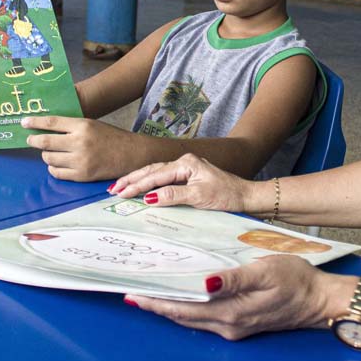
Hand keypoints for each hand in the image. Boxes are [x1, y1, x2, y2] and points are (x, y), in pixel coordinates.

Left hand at [23, 115, 135, 180]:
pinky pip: (56, 172)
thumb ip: (71, 127)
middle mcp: (80, 142)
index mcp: (83, 126)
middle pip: (45, 142)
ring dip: (47, 155)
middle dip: (34, 141)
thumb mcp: (92, 125)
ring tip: (53, 152)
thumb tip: (44, 128)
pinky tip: (59, 163)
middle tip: (31, 140)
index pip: (52, 123)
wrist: (132, 154)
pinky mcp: (82, 175)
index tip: (24, 123)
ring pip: (49, 158)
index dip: (35, 122)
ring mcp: (80, 161)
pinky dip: (54, 168)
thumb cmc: (111, 137)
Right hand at [110, 153, 249, 211]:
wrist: (246, 197)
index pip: (155, 175)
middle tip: (114, 189)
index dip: (137, 185)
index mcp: (186, 163)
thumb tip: (149, 197)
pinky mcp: (189, 177)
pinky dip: (151, 183)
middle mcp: (185, 163)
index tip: (120, 193)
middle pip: (152, 170)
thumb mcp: (199, 197)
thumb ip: (173, 196)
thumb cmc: (227, 195)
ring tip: (121, 187)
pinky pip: (164, 178)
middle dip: (132, 180)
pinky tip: (142, 188)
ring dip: (139, 180)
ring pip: (157, 173)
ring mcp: (187, 169)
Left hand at [125, 256, 347, 339]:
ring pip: (191, 318)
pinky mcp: (240, 325)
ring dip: (169, 307)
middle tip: (131, 293)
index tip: (133, 294)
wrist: (320, 301)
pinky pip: (204, 318)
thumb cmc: (296, 280)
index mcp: (231, 312)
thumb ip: (234, 278)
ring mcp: (234, 327)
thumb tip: (205, 284)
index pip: (183, 307)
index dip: (157, 301)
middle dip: (156, 305)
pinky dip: (188, 308)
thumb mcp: (266, 270)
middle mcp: (228, 324)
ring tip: (149, 295)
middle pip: (182, 315)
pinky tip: (182, 298)